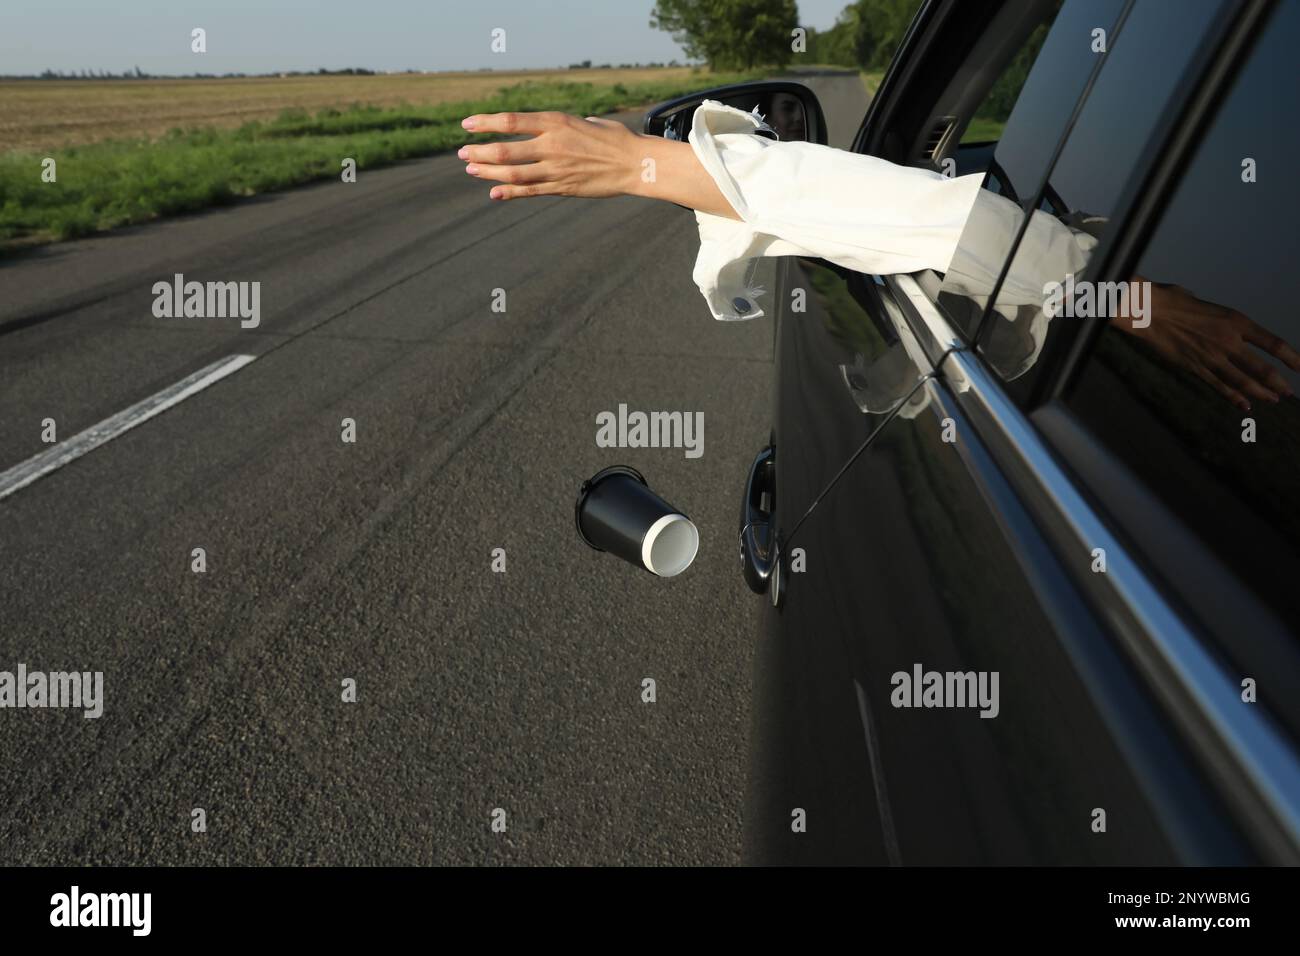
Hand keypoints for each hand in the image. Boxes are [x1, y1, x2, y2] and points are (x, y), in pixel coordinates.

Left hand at [458, 112, 641, 199]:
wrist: (636, 164)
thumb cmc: (614, 139)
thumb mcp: (586, 122)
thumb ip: (562, 126)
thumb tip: (550, 129)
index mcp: (557, 122)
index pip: (511, 121)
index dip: (485, 123)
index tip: (466, 124)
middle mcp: (552, 145)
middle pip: (505, 149)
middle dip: (479, 150)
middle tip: (462, 152)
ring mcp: (556, 169)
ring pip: (513, 172)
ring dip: (488, 171)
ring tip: (471, 168)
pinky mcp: (562, 188)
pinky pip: (530, 191)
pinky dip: (509, 191)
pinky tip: (493, 191)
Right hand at [1114, 279, 1299, 410]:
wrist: (1149, 311)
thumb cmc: (1174, 301)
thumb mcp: (1211, 305)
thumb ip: (1221, 321)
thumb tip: (1222, 327)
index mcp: (1236, 321)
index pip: (1273, 343)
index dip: (1291, 357)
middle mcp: (1228, 341)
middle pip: (1261, 368)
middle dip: (1277, 382)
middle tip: (1288, 391)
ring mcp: (1211, 357)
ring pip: (1242, 381)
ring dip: (1260, 393)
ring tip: (1273, 400)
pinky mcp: (1195, 367)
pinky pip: (1219, 385)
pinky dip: (1234, 397)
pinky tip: (1245, 405)